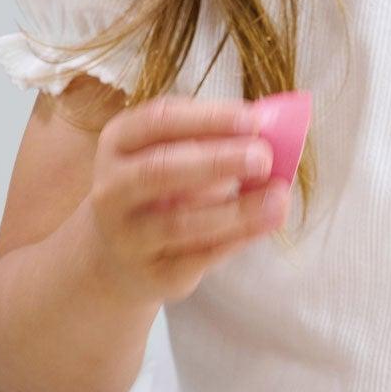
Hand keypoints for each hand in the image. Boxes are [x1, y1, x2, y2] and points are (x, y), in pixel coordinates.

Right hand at [88, 95, 289, 304]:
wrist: (120, 256)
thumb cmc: (161, 189)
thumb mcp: (173, 153)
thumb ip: (213, 138)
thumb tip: (271, 129)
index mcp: (118, 143)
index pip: (158, 121)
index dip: (207, 118)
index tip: (252, 119)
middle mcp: (112, 189)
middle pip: (159, 170)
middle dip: (216, 162)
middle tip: (263, 157)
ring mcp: (127, 236)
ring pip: (180, 222)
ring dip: (236, 210)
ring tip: (278, 197)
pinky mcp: (152, 273)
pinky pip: (199, 256)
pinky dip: (238, 237)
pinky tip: (268, 222)